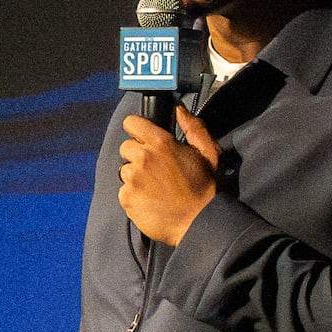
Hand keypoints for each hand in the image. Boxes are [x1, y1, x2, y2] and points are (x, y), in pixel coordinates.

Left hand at [114, 107, 222, 247]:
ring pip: (125, 171)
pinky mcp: (127, 198)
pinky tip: (151, 201)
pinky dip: (134, 195)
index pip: (131, 123)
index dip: (137, 130)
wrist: (198, 222)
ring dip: (136, 177)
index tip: (143, 138)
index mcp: (161, 143)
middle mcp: (143, 158)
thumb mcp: (208, 153)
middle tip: (155, 169)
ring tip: (155, 188)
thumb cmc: (205, 188)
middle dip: (137, 155)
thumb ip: (193, 127)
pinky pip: (124, 191)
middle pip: (125, 148)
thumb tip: (178, 109)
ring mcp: (133, 179)